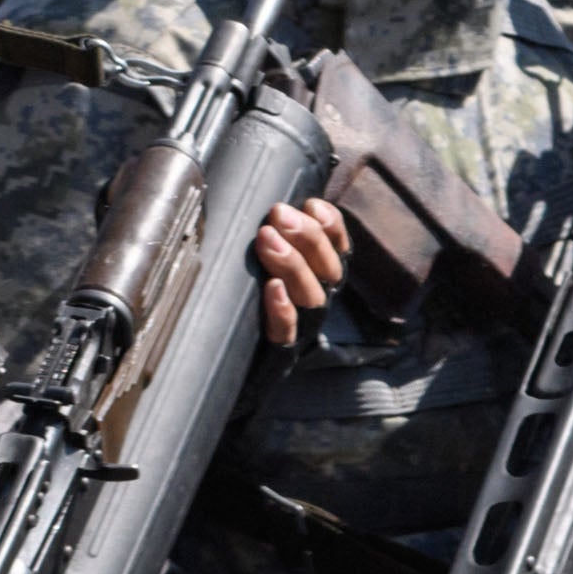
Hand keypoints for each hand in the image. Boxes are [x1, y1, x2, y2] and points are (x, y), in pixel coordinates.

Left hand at [251, 197, 348, 345]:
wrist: (234, 369)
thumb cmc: (252, 302)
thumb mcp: (267, 261)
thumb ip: (278, 236)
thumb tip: (276, 205)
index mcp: (321, 276)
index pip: (338, 247)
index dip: (332, 226)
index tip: (311, 204)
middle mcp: (318, 297)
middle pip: (328, 268)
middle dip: (307, 237)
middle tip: (279, 215)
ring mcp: (303, 324)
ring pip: (312, 295)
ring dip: (293, 263)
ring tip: (267, 239)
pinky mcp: (280, 348)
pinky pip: (286, 330)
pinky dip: (283, 308)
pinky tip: (272, 287)